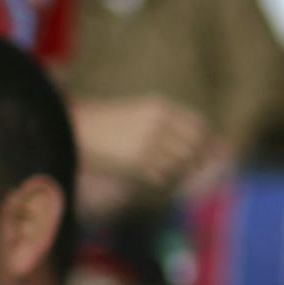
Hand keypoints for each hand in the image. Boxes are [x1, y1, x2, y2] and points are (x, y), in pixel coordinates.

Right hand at [74, 94, 214, 193]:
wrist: (77, 130)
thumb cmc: (109, 123)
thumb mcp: (140, 113)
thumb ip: (168, 123)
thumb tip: (202, 140)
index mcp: (160, 107)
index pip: (198, 126)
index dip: (206, 141)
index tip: (206, 152)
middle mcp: (159, 123)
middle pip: (194, 147)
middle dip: (196, 159)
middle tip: (190, 168)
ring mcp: (150, 143)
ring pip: (179, 163)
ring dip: (173, 168)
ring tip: (156, 165)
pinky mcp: (138, 162)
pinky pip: (161, 176)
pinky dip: (156, 177)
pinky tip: (142, 171)